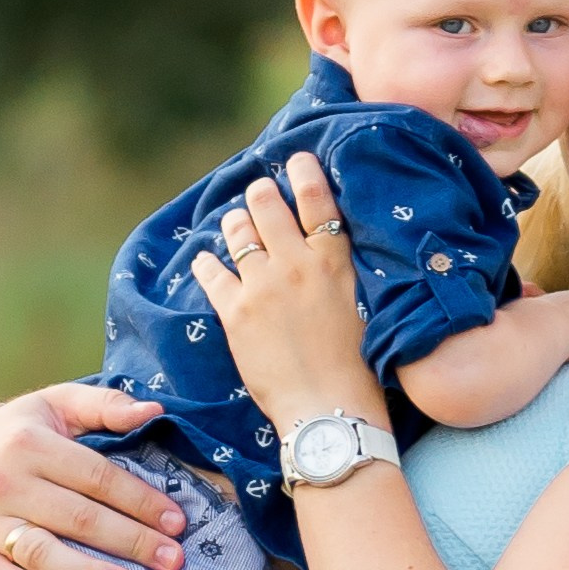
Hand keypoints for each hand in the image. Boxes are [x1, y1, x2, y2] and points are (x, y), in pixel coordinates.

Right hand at [0, 384, 189, 569]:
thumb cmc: (18, 432)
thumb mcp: (57, 404)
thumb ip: (106, 406)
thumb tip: (154, 412)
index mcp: (30, 443)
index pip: (97, 477)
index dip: (141, 501)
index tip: (177, 523)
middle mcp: (2, 481)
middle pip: (77, 517)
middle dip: (130, 542)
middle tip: (171, 562)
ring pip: (40, 551)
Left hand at [190, 156, 380, 432]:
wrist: (330, 410)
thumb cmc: (360, 368)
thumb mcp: (363, 307)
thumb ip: (343, 273)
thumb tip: (330, 256)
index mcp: (335, 261)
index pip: (317, 200)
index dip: (305, 173)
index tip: (297, 159)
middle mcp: (296, 264)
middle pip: (269, 206)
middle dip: (260, 194)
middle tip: (257, 192)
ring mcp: (262, 286)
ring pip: (238, 233)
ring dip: (234, 223)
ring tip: (234, 223)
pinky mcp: (236, 312)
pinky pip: (212, 273)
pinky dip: (206, 263)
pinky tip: (205, 260)